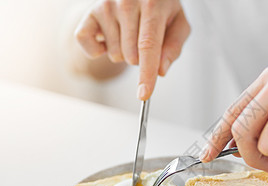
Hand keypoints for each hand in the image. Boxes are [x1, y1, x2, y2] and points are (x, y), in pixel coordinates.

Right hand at [74, 0, 189, 99]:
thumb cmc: (160, 9)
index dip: (146, 73)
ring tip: (128, 34)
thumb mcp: (178, 24)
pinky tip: (109, 38)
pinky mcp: (90, 13)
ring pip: (114, 55)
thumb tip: (160, 70)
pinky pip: (89, 48)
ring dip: (123, 53)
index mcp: (153, 3)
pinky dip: (98, 52)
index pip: (148, 45)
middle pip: (132, 55)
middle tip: (143, 40)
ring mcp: (106, 6)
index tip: (144, 94)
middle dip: (140, 60)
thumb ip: (174, 47)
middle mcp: (127, 1)